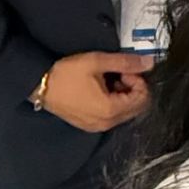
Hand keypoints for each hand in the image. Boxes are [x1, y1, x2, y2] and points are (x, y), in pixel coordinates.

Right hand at [35, 51, 152, 131]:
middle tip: (118, 74)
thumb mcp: (97, 62)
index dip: (138, 80)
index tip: (124, 70)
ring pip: (125, 113)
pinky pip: (112, 116)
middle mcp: (107, 123)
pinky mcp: (90, 125)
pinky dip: (113, 103)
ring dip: (123, 96)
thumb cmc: (66, 73)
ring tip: (108, 80)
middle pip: (136, 108)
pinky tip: (100, 89)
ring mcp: (98, 127)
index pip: (142, 99)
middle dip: (133, 89)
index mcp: (110, 110)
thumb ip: (125, 63)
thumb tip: (149, 63)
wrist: (40, 85)